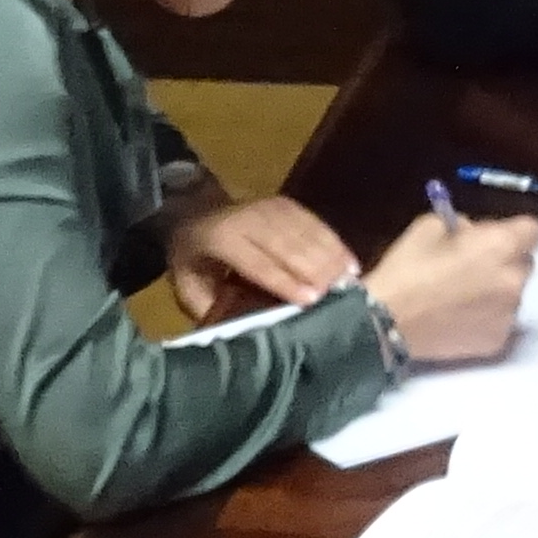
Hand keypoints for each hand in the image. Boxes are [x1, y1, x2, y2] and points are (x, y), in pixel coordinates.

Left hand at [160, 189, 358, 322]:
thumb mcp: (187, 285)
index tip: (310, 300)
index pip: (258, 262)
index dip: (285, 281)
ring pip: (306, 233)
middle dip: (315, 271)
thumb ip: (210, 306)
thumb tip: (237, 333)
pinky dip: (334, 243)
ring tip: (350, 283)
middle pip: (288, 246)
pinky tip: (350, 263)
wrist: (193, 210)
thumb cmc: (193, 257)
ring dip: (330, 258)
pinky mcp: (288, 204)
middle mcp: (249, 218)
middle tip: (340, 296)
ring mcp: (271, 207)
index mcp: (221, 238)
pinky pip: (315, 223)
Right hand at [367, 209, 537, 365]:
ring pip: (513, 293)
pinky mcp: (498, 341)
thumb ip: (462, 225)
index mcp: (501, 247)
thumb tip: (474, 233)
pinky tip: (458, 316)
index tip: (495, 237)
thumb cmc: (406, 269)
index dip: (515, 231)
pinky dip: (486, 316)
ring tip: (460, 295)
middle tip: (472, 266)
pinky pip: (500, 320)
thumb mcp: (430, 226)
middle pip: (525, 263)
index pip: (534, 230)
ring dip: (496, 289)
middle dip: (505, 260)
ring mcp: (509, 315)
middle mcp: (514, 280)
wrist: (386, 322)